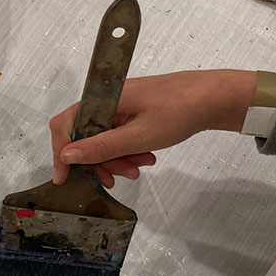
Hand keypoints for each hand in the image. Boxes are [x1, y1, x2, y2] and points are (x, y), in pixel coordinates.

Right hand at [50, 70, 257, 187]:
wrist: (214, 97)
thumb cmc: (179, 111)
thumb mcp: (137, 137)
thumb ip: (100, 147)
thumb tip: (67, 155)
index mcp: (102, 99)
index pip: (64, 125)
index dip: (61, 153)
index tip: (65, 178)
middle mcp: (106, 100)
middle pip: (84, 136)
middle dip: (99, 161)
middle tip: (119, 177)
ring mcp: (119, 105)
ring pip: (102, 139)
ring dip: (116, 159)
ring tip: (139, 168)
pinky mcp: (131, 111)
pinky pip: (118, 135)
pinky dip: (126, 150)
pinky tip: (144, 157)